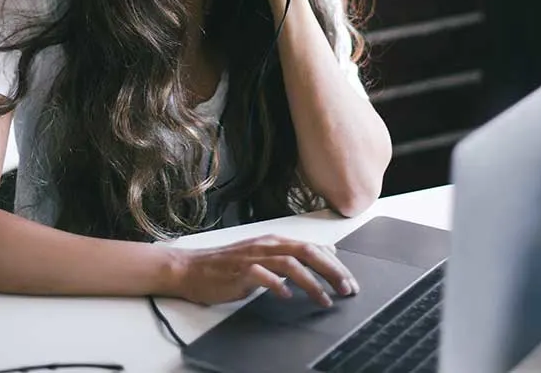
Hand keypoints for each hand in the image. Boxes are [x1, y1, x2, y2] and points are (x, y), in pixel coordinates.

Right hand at [171, 234, 359, 306]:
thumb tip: (325, 254)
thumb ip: (291, 255)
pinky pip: (262, 276)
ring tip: (325, 299)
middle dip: (332, 271)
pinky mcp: (239, 271)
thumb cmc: (227, 266)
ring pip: (290, 264)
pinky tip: (287, 296)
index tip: (350, 282)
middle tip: (347, 290)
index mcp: (275, 241)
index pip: (313, 248)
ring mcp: (253, 257)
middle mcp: (267, 245)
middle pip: (308, 252)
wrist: (190, 268)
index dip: (335, 264)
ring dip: (312, 282)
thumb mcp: (263, 256)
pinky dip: (277, 285)